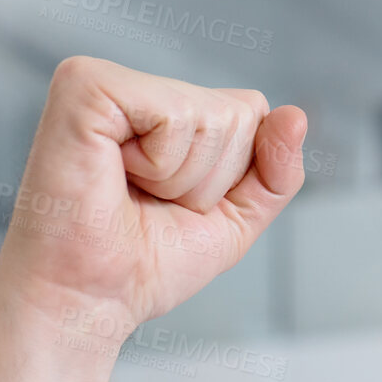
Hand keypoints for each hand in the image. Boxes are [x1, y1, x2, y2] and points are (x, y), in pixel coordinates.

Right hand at [0, 56, 306, 381]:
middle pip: (238, 113)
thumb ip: (275, 172)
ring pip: (213, 116)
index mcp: (164, 110)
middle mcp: (136, 87)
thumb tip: (295, 115)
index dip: (232, 176)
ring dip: (183, 179)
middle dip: (210, 180)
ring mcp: (107, 80)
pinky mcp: (85, 85)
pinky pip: (175, 115)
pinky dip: (159, 166)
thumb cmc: (145, 265)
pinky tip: (115, 176)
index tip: (175, 205)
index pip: (251, 112)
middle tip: (149, 204)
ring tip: (131, 195)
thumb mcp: (234, 220)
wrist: (88, 301)